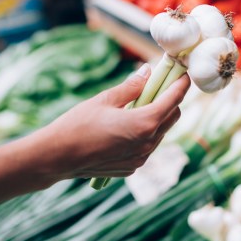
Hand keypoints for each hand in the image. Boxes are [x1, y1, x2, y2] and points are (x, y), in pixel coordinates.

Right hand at [36, 64, 189, 178]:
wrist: (57, 157)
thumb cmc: (78, 124)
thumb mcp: (106, 99)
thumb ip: (132, 86)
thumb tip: (148, 72)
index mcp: (144, 123)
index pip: (173, 100)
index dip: (181, 85)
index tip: (184, 74)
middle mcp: (147, 144)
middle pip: (172, 117)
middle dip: (170, 100)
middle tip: (160, 86)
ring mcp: (140, 159)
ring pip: (160, 133)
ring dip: (157, 118)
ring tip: (141, 105)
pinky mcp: (131, 168)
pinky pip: (146, 147)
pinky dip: (144, 134)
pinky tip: (127, 126)